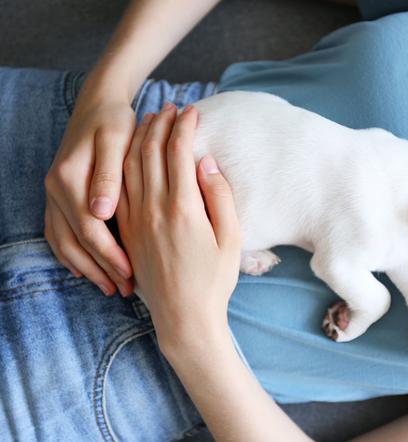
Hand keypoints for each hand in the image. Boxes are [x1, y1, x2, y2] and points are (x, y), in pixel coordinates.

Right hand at [45, 82, 135, 296]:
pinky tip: (87, 269)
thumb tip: (101, 212)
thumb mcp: (115, 141)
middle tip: (125, 290)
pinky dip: (71, 255)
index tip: (131, 275)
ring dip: (86, 267)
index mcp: (70, 179)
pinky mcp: (58, 195)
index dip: (111, 255)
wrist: (96, 102)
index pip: (90, 229)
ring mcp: (53, 193)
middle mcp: (56, 189)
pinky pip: (58, 233)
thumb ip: (108, 176)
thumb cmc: (114, 121)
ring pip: (63, 242)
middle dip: (101, 268)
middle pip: (76, 242)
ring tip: (109, 287)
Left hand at [116, 103, 240, 346]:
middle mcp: (154, 209)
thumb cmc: (214, 280)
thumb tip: (206, 163)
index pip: (179, 153)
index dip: (184, 127)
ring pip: (130, 166)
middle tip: (171, 107)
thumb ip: (219, 197)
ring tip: (150, 120)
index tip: (192, 111)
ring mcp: (135, 220)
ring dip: (139, 138)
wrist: (184, 317)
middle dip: (160, 124)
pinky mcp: (126, 231)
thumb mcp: (231, 238)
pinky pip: (120, 188)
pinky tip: (131, 153)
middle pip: (150, 153)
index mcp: (184, 209)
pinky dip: (124, 163)